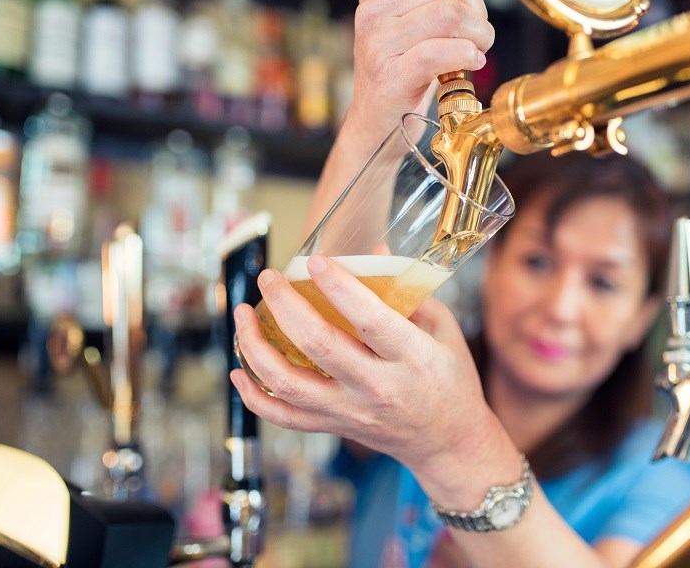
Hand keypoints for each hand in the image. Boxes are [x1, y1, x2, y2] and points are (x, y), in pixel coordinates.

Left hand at [230, 255, 501, 475]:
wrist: (449, 442)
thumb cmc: (450, 379)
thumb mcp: (443, 329)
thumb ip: (407, 291)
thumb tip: (373, 248)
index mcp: (412, 357)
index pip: (369, 319)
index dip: (338, 287)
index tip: (314, 260)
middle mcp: (377, 387)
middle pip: (318, 345)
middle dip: (285, 305)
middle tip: (269, 277)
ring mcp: (351, 411)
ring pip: (287, 383)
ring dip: (255, 346)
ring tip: (243, 315)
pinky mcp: (334, 427)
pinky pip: (282, 416)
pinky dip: (252, 395)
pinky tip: (239, 369)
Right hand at [340, 0, 493, 155]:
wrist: (377, 126)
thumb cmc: (400, 73)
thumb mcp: (410, 22)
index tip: (466, 5)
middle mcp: (372, 12)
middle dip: (477, 7)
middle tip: (477, 33)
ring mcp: (378, 45)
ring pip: (449, 14)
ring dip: (479, 33)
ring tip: (478, 48)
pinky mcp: (390, 77)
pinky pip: (438, 52)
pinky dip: (466, 55)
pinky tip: (471, 63)